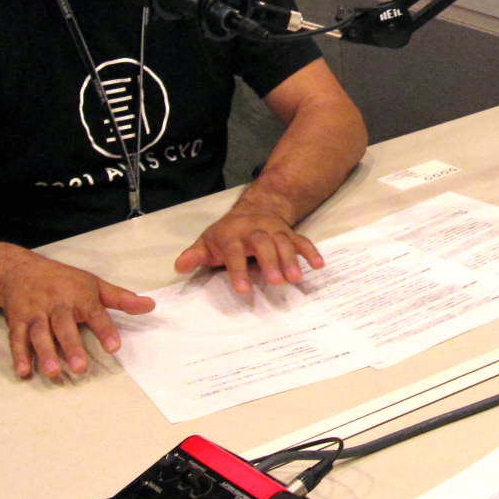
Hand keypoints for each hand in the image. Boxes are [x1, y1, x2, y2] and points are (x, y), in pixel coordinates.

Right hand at [0, 256, 155, 379]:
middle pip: (63, 326)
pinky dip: (19, 355)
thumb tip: (150, 305)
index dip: (104, 330)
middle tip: (81, 368)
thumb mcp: (95, 285)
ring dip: (45, 353)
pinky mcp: (17, 321)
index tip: (114, 347)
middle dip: (71, 346)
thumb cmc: (64, 280)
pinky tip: (23, 372)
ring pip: (39, 333)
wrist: (20, 270)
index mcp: (79, 296)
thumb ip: (121, 298)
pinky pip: (17, 339)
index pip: (94, 313)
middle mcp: (56, 304)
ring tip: (54, 372)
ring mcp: (35, 313)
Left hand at [173, 200, 324, 293]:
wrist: (256, 208)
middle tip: (276, 283)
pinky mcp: (289, 234)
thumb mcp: (207, 242)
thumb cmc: (228, 233)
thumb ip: (194, 256)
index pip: (234, 251)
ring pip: (284, 242)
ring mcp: (275, 231)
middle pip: (263, 244)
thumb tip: (179, 267)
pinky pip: (301, 241)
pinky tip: (319, 265)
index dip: (238, 270)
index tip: (243, 290)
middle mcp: (255, 231)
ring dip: (291, 260)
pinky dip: (311, 251)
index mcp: (232, 235)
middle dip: (270, 262)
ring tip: (296, 279)